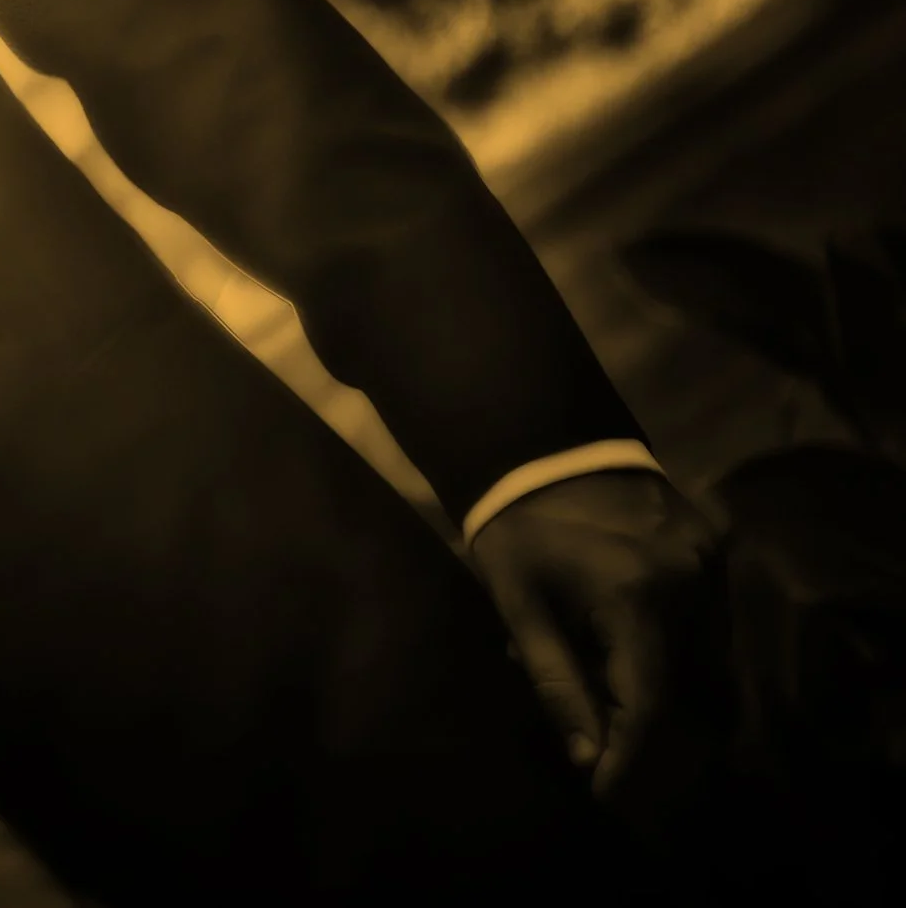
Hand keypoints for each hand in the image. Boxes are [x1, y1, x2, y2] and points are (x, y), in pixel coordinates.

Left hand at [471, 469, 729, 816]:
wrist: (541, 442)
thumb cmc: (518, 526)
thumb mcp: (519, 604)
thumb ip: (555, 680)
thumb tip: (586, 755)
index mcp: (636, 598)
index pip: (649, 702)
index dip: (630, 756)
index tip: (605, 792)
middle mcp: (690, 584)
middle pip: (687, 686)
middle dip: (644, 725)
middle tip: (598, 746)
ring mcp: (710, 563)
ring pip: (704, 656)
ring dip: (660, 684)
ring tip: (601, 688)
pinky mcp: (715, 547)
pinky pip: (707, 619)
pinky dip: (672, 646)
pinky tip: (622, 644)